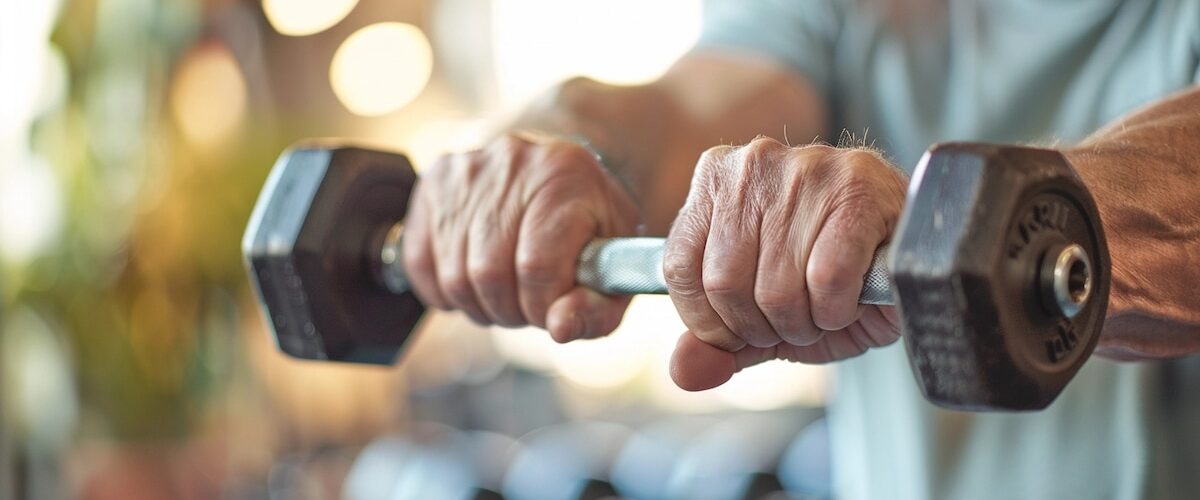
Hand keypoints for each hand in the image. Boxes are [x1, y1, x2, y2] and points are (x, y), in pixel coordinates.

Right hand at [403, 133, 639, 340]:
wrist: (558, 173)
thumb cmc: (588, 227)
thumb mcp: (614, 267)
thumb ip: (597, 308)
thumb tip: (559, 328)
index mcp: (566, 174)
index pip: (537, 266)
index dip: (543, 306)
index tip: (554, 310)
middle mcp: (512, 161)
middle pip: (489, 273)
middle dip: (511, 309)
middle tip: (529, 304)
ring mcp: (465, 170)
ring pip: (454, 276)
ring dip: (480, 304)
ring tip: (507, 291)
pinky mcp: (433, 182)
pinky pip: (421, 263)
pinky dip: (446, 291)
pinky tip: (476, 282)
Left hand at [663, 138, 907, 390]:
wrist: (912, 240)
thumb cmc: (829, 272)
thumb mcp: (762, 312)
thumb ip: (718, 343)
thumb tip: (684, 372)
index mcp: (716, 180)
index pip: (678, 269)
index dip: (711, 321)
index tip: (743, 330)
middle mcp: (753, 164)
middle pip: (725, 283)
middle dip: (761, 327)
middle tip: (794, 322)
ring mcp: (805, 168)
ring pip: (776, 287)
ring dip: (804, 324)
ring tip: (825, 310)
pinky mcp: (858, 185)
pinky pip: (827, 278)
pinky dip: (837, 310)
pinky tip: (849, 300)